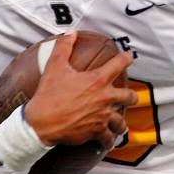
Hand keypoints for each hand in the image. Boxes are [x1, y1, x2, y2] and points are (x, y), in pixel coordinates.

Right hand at [23, 32, 137, 151]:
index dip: (127, 58)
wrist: (42, 122)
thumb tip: (70, 33)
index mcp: (97, 80)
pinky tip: (108, 140)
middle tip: (131, 97)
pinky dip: (109, 140)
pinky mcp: (96, 131)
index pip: (119, 64)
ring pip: (121, 121)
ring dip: (121, 122)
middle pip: (129, 97)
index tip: (130, 56)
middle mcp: (104, 98)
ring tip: (120, 123)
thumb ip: (64, 47)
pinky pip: (108, 138)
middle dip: (132, 97)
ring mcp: (102, 116)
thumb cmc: (49, 94)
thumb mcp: (55, 66)